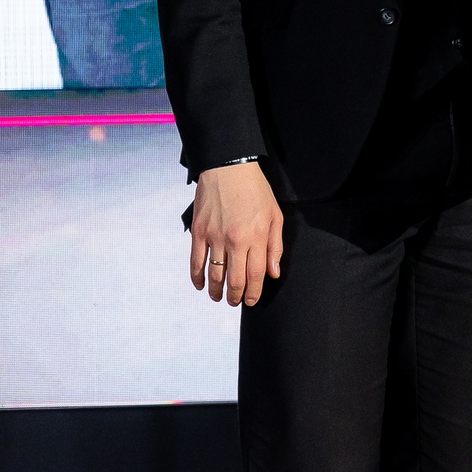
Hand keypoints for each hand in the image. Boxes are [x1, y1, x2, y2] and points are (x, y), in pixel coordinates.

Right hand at [189, 161, 283, 305]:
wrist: (228, 169)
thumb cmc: (255, 191)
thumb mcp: (274, 216)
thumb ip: (275, 246)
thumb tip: (273, 273)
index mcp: (256, 236)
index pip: (256, 274)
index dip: (254, 292)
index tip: (252, 301)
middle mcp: (235, 240)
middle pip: (235, 279)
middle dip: (236, 296)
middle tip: (235, 302)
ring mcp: (214, 237)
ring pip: (215, 274)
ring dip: (216, 291)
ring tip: (219, 297)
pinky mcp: (198, 232)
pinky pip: (196, 262)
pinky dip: (197, 277)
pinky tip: (201, 285)